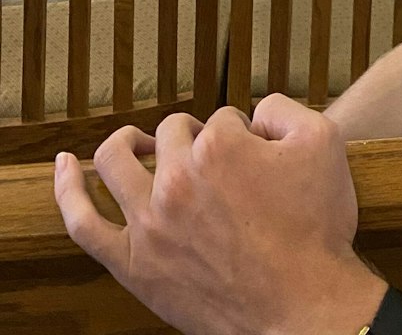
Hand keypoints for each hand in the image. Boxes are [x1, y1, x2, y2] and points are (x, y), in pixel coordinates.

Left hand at [55, 97, 385, 334]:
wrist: (303, 306)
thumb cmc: (315, 231)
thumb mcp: (324, 143)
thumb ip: (285, 108)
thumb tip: (256, 111)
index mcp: (221, 146)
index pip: (222, 118)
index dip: (243, 133)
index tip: (256, 155)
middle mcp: (178, 178)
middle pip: (172, 132)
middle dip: (193, 137)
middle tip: (214, 162)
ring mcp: (150, 222)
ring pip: (116, 159)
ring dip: (129, 143)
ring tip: (140, 145)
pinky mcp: (133, 263)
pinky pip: (82, 222)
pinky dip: (67, 189)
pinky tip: (65, 165)